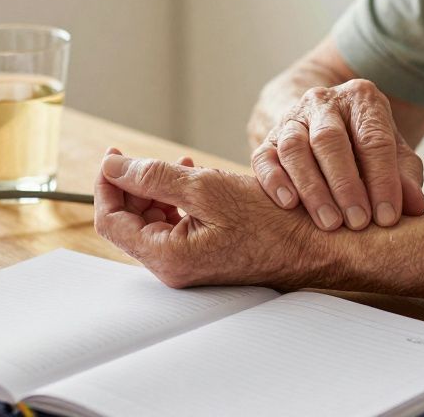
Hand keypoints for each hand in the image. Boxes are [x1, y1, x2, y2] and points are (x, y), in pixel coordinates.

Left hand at [93, 150, 327, 288]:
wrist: (315, 245)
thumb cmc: (272, 221)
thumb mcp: (207, 186)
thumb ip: (153, 176)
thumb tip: (114, 166)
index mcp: (167, 256)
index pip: (111, 219)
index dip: (107, 184)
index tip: (114, 155)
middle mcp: (173, 268)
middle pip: (129, 221)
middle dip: (132, 184)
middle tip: (142, 156)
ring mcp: (189, 265)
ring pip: (153, 222)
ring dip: (156, 190)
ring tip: (178, 164)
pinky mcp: (204, 257)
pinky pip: (176, 227)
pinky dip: (177, 201)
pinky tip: (195, 180)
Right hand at [251, 79, 423, 231]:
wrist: (322, 124)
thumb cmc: (365, 145)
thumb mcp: (393, 154)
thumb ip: (406, 178)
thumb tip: (416, 207)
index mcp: (362, 99)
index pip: (373, 139)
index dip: (382, 180)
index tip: (388, 217)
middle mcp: (323, 102)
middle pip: (330, 140)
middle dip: (346, 185)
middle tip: (358, 223)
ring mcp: (291, 118)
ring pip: (295, 148)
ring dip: (312, 188)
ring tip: (329, 223)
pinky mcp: (267, 138)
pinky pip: (264, 158)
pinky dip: (275, 181)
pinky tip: (289, 204)